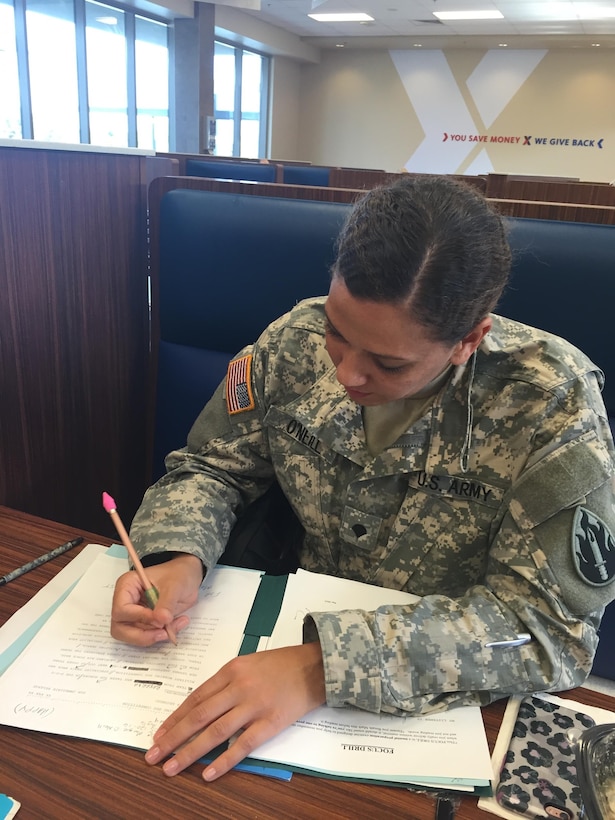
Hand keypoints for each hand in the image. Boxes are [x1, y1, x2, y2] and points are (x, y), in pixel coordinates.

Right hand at [111, 554, 202, 644]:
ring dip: (153, 636)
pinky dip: (159, 636)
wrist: (187, 577)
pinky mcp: (142, 623)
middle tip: (164, 633)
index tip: (160, 619)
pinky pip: (145, 637)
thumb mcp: (174, 585)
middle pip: (120, 628)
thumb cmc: (178, 574)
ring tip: (172, 628)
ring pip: (132, 636)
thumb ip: (167, 603)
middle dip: (142, 634)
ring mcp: (133, 614)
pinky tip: (174, 626)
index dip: (139, 618)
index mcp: (126, 586)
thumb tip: (161, 620)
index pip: (121, 609)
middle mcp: (125, 601)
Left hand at [144, 642, 325, 779]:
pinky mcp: (270, 722)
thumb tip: (202, 706)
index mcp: (231, 670)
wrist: (315, 666)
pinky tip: (208, 773)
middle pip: (199, 716)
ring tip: (171, 768)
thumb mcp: (249, 663)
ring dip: (190, 752)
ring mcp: (254, 705)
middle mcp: (239, 687)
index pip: (195, 698)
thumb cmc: (282, 664)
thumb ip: (227, 681)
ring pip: (215, 732)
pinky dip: (224, 761)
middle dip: (173, 737)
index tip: (158, 735)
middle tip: (153, 756)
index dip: (174, 718)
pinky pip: (243, 745)